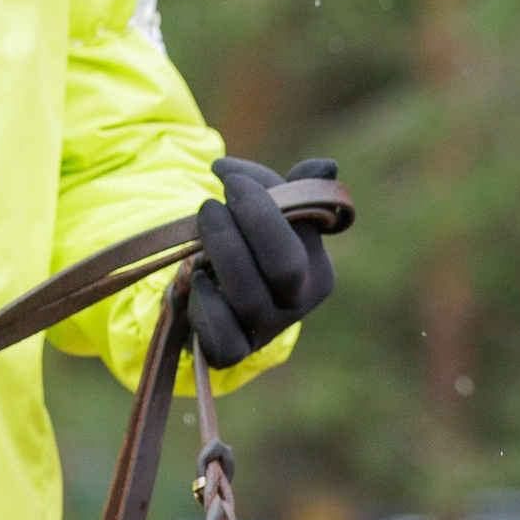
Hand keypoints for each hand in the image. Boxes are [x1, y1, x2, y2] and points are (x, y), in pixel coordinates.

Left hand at [190, 157, 338, 369]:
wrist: (215, 294)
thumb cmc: (247, 245)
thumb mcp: (270, 214)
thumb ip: (292, 189)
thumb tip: (325, 167)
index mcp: (318, 271)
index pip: (301, 227)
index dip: (262, 196)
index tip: (225, 174)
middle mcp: (297, 304)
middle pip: (284, 266)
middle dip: (244, 226)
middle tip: (209, 205)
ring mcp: (265, 331)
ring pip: (249, 298)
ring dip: (219, 255)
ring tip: (200, 232)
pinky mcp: (232, 353)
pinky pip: (223, 338)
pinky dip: (204, 303)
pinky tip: (195, 277)